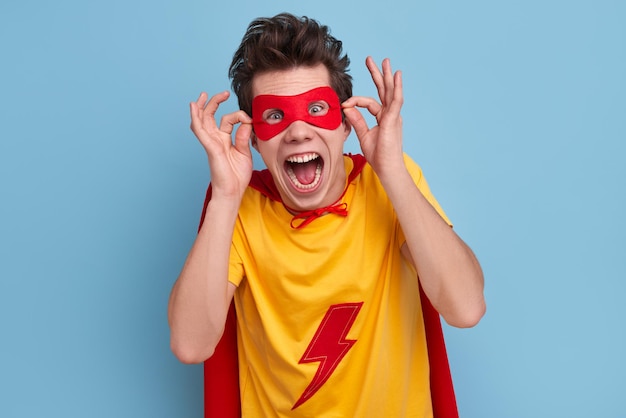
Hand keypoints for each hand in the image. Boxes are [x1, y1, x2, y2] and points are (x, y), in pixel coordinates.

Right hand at [190, 91, 252, 199]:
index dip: (240, 116)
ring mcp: (211, 143)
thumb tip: (246, 122)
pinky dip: (196, 117)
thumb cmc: (237, 176)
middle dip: (215, 102)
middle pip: (210, 116)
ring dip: (202, 106)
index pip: (228, 120)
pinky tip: (193, 107)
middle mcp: (215, 140)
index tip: (250, 120)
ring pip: (202, 120)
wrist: (233, 191)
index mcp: (224, 140)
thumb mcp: (245, 152)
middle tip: (224, 93)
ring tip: (203, 94)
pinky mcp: (210, 147)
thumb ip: (244, 137)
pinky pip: (200, 130)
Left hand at [342, 57, 404, 178]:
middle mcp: (390, 114)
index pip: (369, 102)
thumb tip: (347, 108)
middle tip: (372, 59)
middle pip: (383, 90)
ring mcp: (394, 116)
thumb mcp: (364, 134)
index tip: (345, 103)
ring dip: (387, 76)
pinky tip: (396, 75)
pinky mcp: (394, 120)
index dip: (356, 101)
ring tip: (385, 62)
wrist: (387, 168)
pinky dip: (396, 87)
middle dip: (378, 75)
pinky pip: (395, 100)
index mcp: (384, 118)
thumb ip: (357, 120)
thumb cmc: (378, 155)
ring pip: (390, 91)